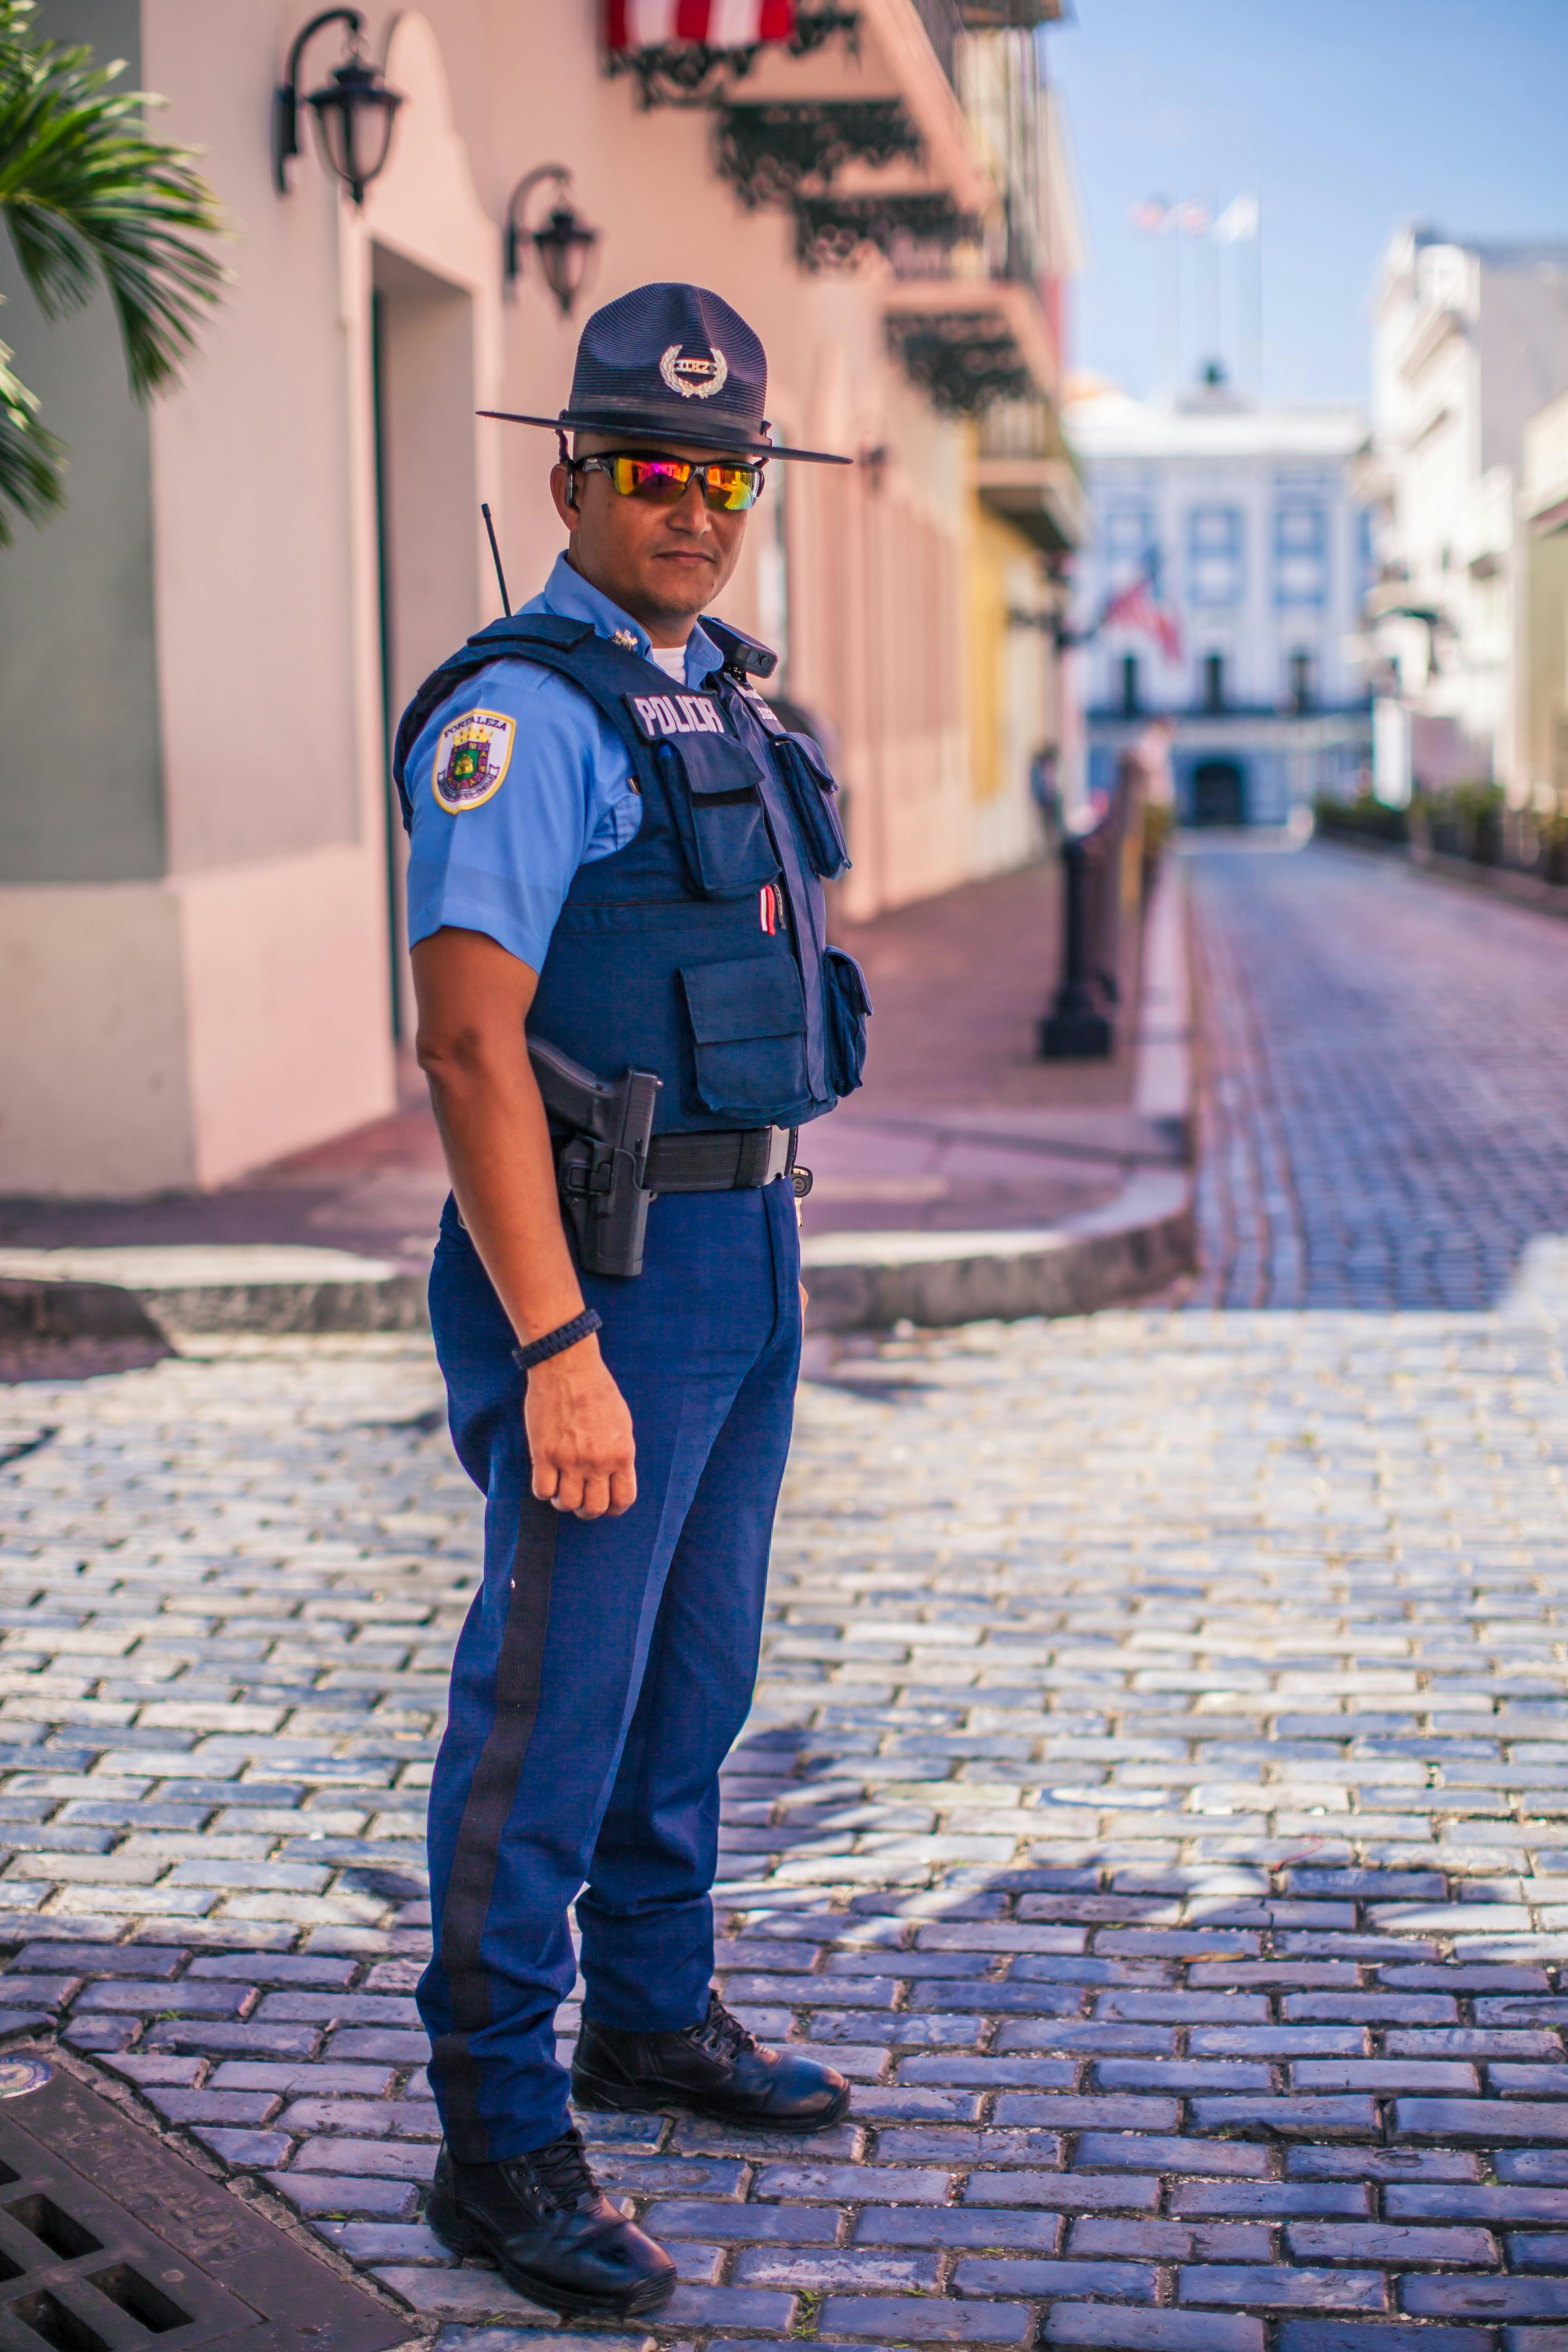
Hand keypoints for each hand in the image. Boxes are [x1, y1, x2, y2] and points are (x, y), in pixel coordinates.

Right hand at [524, 1338, 636, 1519]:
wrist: (568, 1366)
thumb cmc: (597, 1389)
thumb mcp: (622, 1422)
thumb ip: (618, 1452)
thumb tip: (613, 1475)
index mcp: (621, 1453)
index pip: (623, 1499)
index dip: (614, 1507)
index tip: (606, 1503)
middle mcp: (598, 1462)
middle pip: (595, 1508)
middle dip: (588, 1509)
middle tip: (581, 1498)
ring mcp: (570, 1460)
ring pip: (568, 1504)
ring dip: (564, 1501)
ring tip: (561, 1488)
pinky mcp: (544, 1454)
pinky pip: (542, 1490)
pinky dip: (544, 1490)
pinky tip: (545, 1477)